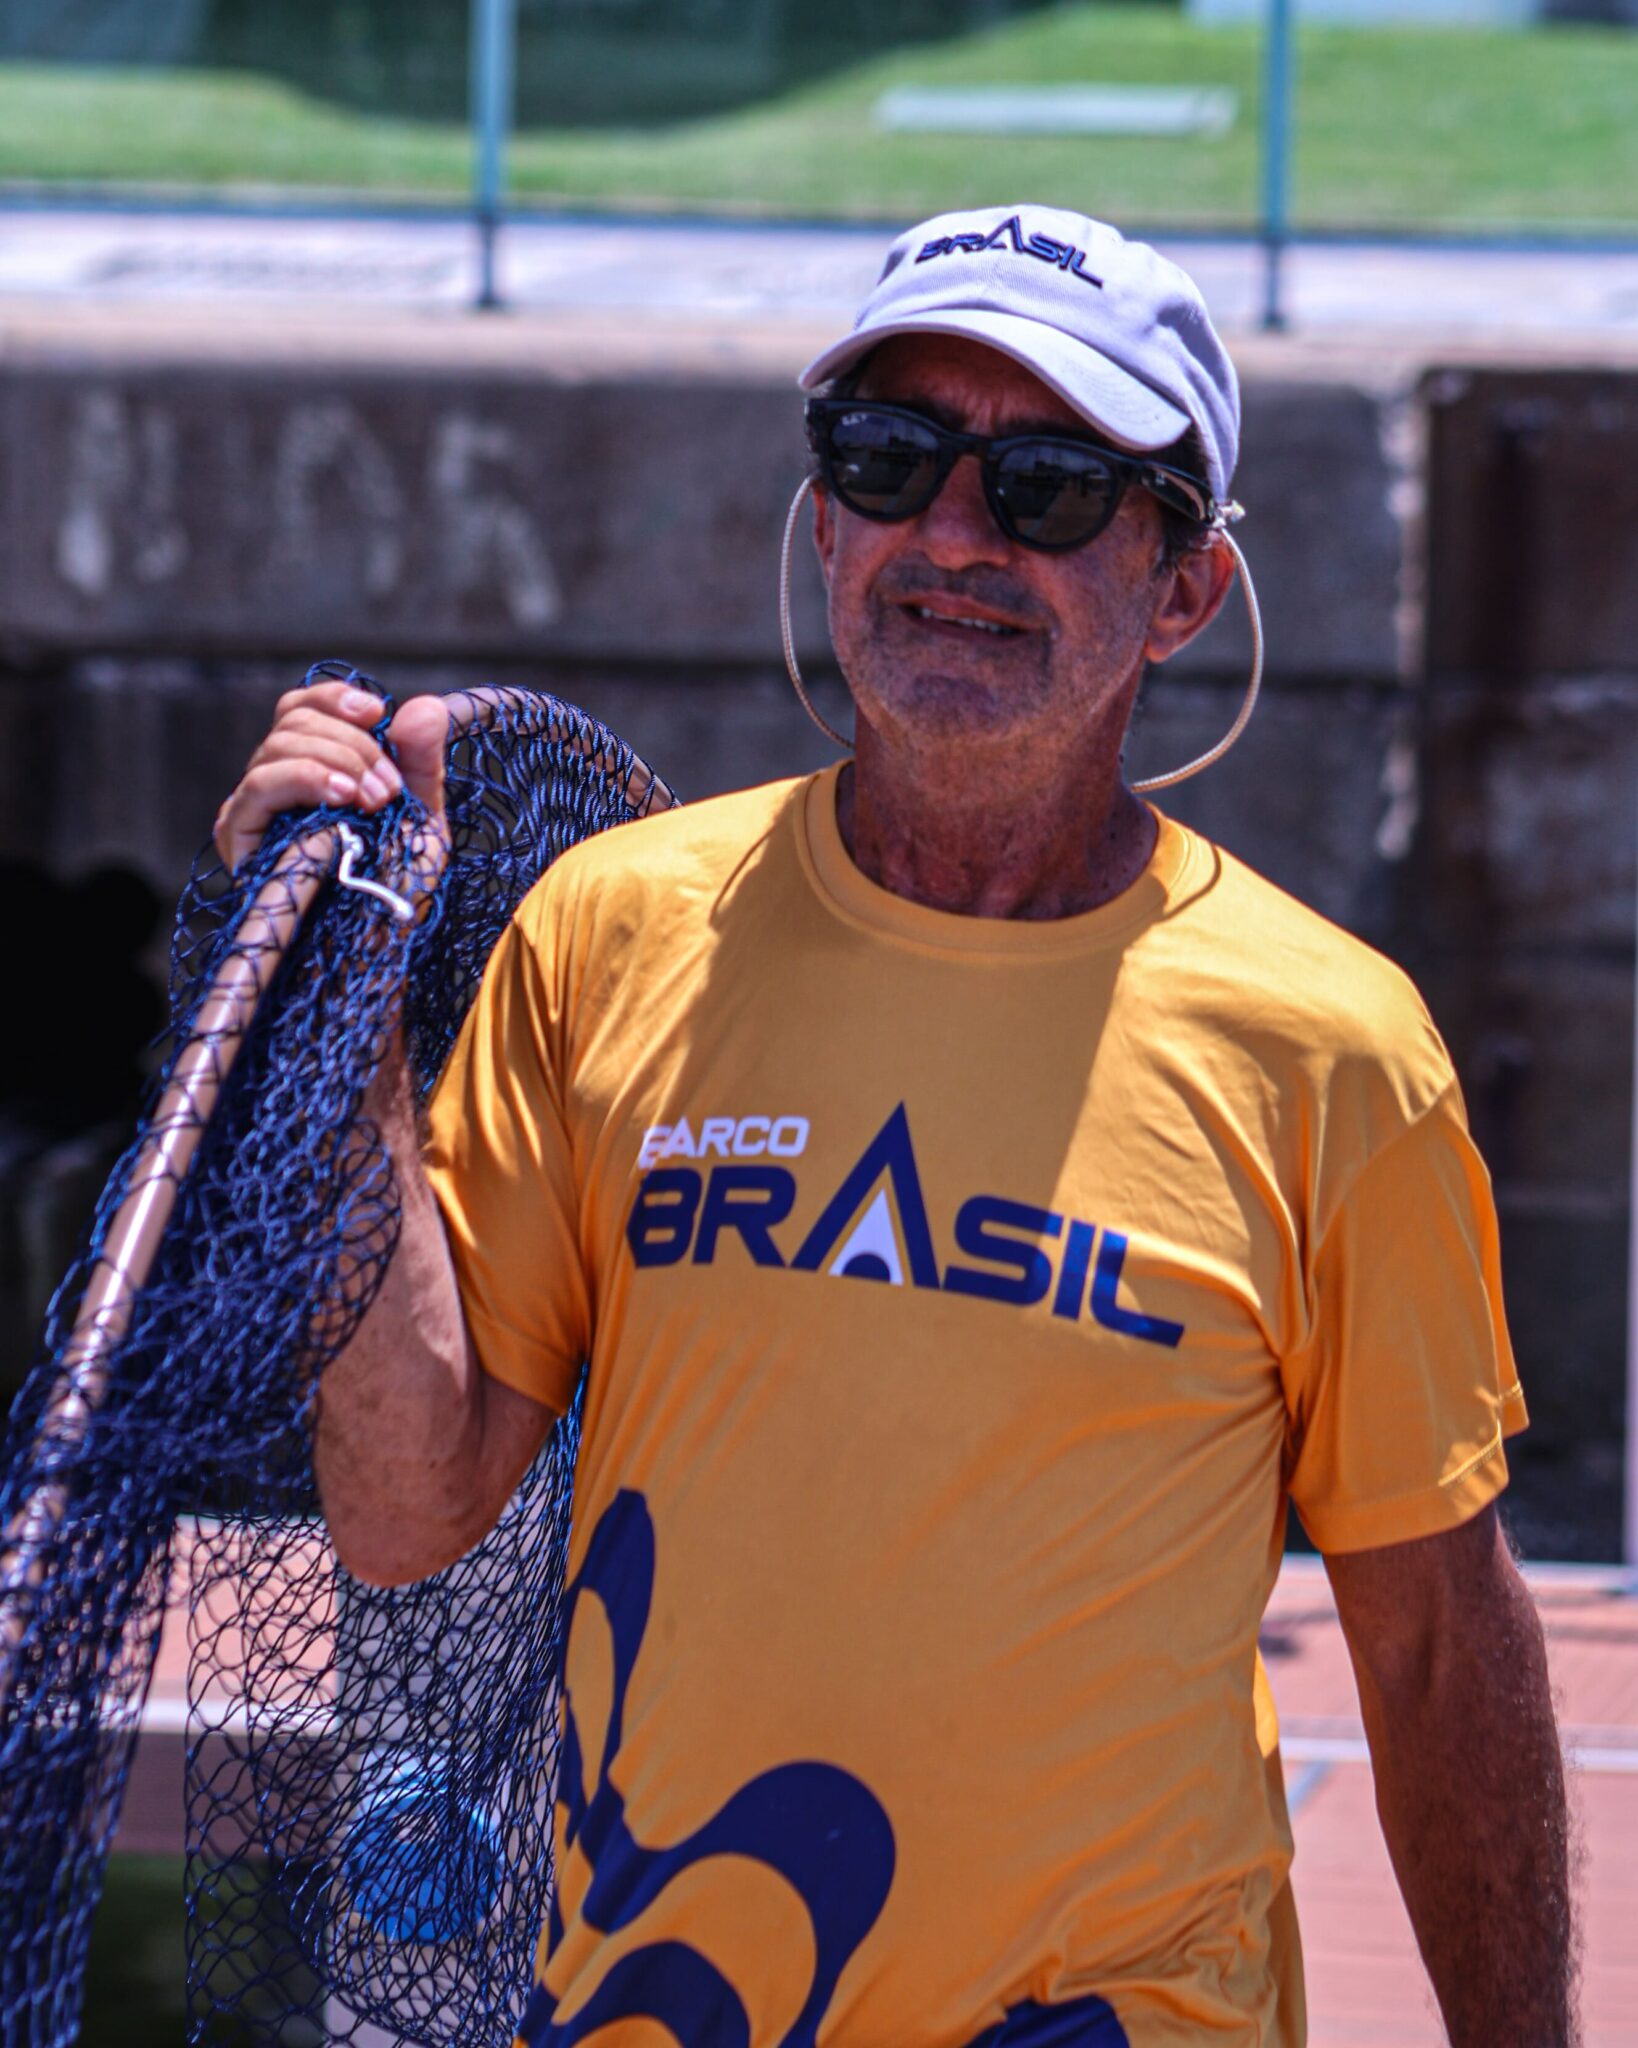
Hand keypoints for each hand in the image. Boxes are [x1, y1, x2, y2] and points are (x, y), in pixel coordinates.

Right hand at [214, 681, 450, 872]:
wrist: (380, 944)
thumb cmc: (396, 886)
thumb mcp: (422, 817)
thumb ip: (422, 762)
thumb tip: (423, 705)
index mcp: (311, 770)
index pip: (301, 709)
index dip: (334, 699)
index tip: (377, 713)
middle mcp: (275, 784)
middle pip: (293, 721)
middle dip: (353, 744)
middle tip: (389, 789)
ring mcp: (253, 809)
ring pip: (277, 746)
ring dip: (337, 761)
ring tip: (375, 801)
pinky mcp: (238, 837)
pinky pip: (259, 787)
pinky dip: (305, 778)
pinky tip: (343, 798)